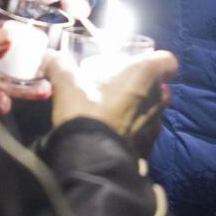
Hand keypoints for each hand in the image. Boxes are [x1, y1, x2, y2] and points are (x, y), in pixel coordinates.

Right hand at [44, 50, 178, 157]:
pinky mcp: (149, 149)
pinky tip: (116, 134)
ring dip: (141, 109)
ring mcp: (155, 125)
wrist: (92, 160)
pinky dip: (135, 132)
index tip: (139, 63)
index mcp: (145, 75)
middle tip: (121, 87)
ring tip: (117, 112)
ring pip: (155, 111)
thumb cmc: (87, 112)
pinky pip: (146, 134)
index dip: (157, 60)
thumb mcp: (69, 85)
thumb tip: (49, 56)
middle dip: (145, 85)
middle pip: (161, 86)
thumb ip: (60, 66)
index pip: (167, 61)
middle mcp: (157, 98)